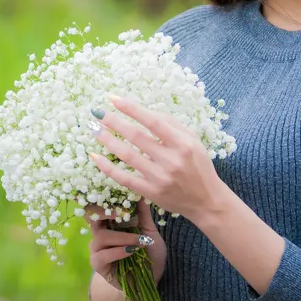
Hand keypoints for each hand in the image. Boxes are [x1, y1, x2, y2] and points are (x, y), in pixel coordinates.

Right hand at [85, 197, 166, 287]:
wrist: (152, 278)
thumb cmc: (150, 253)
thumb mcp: (150, 231)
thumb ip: (143, 214)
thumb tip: (140, 192)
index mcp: (111, 223)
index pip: (99, 208)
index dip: (103, 200)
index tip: (114, 193)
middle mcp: (100, 234)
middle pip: (93, 218)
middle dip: (105, 213)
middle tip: (119, 213)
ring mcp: (97, 249)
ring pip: (101, 237)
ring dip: (122, 237)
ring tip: (139, 241)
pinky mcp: (98, 265)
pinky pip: (103, 255)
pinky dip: (118, 252)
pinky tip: (131, 252)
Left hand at [88, 94, 228, 221]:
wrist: (205, 200)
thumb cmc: (198, 165)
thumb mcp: (193, 140)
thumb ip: (172, 124)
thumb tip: (145, 111)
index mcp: (183, 143)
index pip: (153, 122)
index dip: (132, 109)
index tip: (114, 99)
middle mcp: (171, 160)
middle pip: (136, 137)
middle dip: (114, 122)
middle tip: (98, 113)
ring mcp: (159, 177)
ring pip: (127, 155)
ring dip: (108, 140)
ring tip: (95, 129)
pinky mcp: (150, 192)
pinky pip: (123, 178)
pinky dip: (107, 167)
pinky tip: (95, 156)